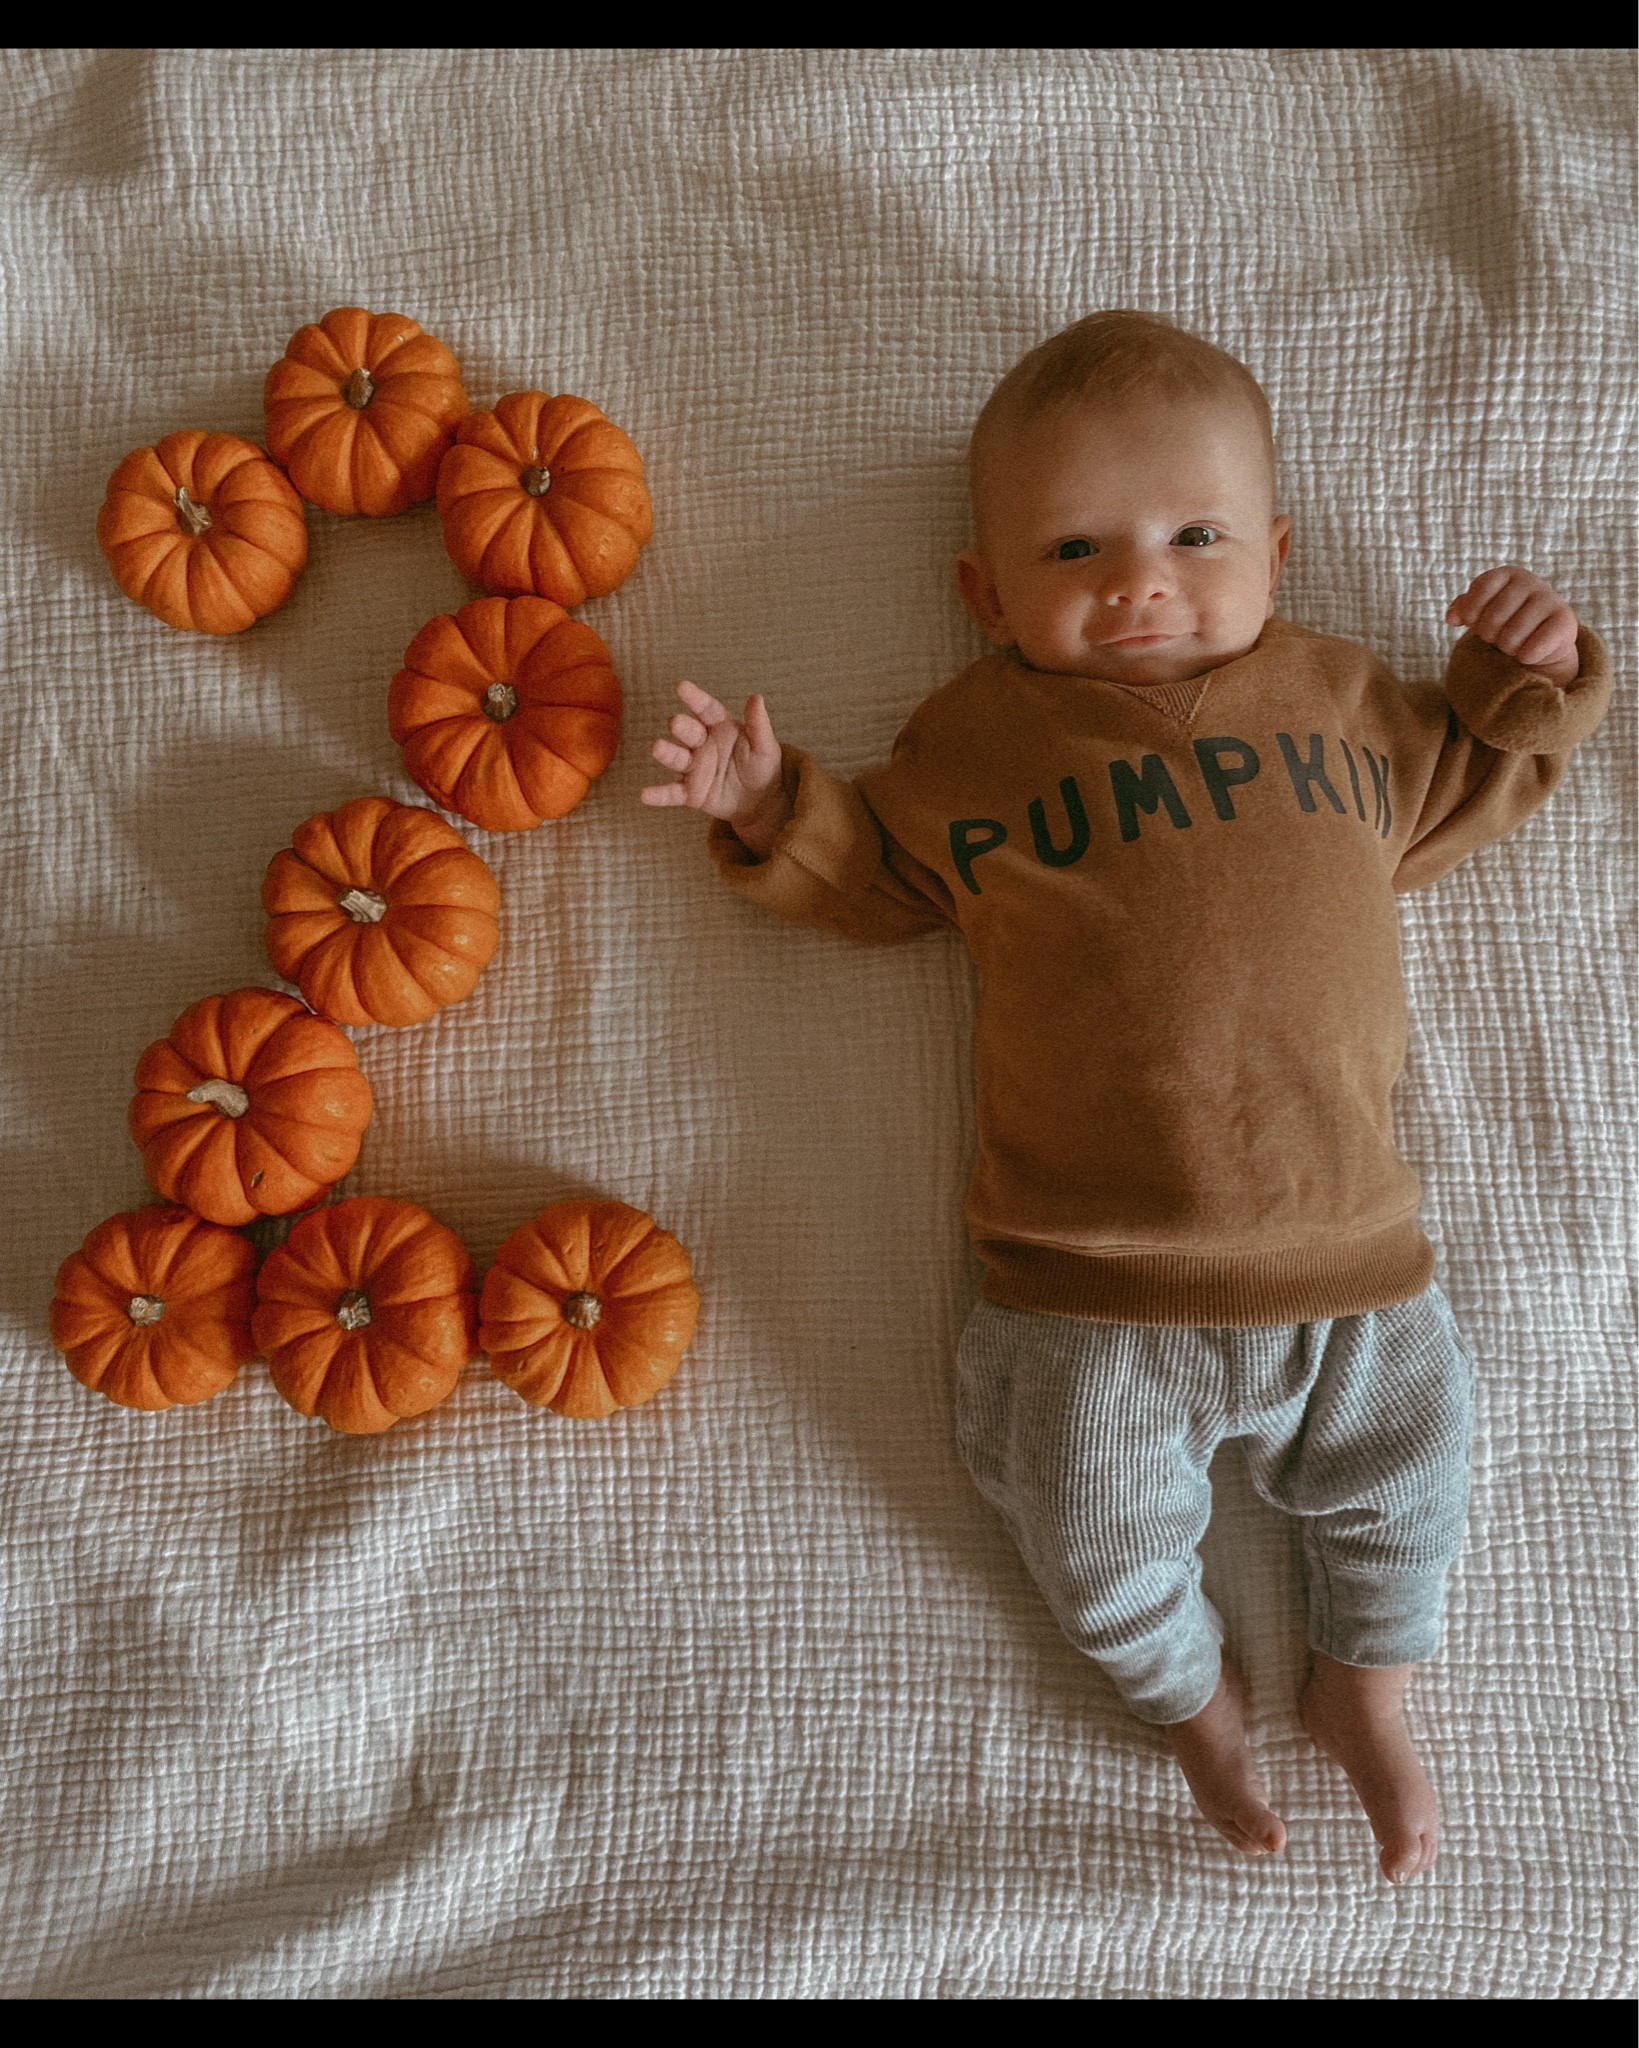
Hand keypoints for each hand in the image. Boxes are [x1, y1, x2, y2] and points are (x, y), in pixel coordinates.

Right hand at [639, 681, 792, 854]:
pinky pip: (672, 793)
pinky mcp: (691, 792)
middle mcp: (702, 744)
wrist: (762, 800)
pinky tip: (645, 795)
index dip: (695, 698)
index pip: (706, 709)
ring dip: (666, 753)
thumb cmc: (763, 766)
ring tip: (657, 748)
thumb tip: (756, 697)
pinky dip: (658, 795)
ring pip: (677, 758)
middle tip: (675, 722)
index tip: (682, 687)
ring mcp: (694, 768)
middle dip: (681, 727)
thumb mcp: (765, 745)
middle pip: (689, 732)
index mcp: (720, 726)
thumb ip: (758, 724)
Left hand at [1445, 567, 1578, 685]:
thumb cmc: (1504, 621)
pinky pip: (1534, 647)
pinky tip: (1527, 655)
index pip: (1479, 590)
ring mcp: (1550, 599)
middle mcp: (1531, 582)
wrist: (1540, 640)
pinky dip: (1525, 656)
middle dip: (1489, 635)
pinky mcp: (1565, 622)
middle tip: (1497, 636)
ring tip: (1513, 644)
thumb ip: (1463, 609)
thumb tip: (1452, 617)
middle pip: (1493, 618)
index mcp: (1508, 574)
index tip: (1471, 621)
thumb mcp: (1480, 611)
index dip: (1471, 611)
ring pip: (1511, 636)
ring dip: (1507, 648)